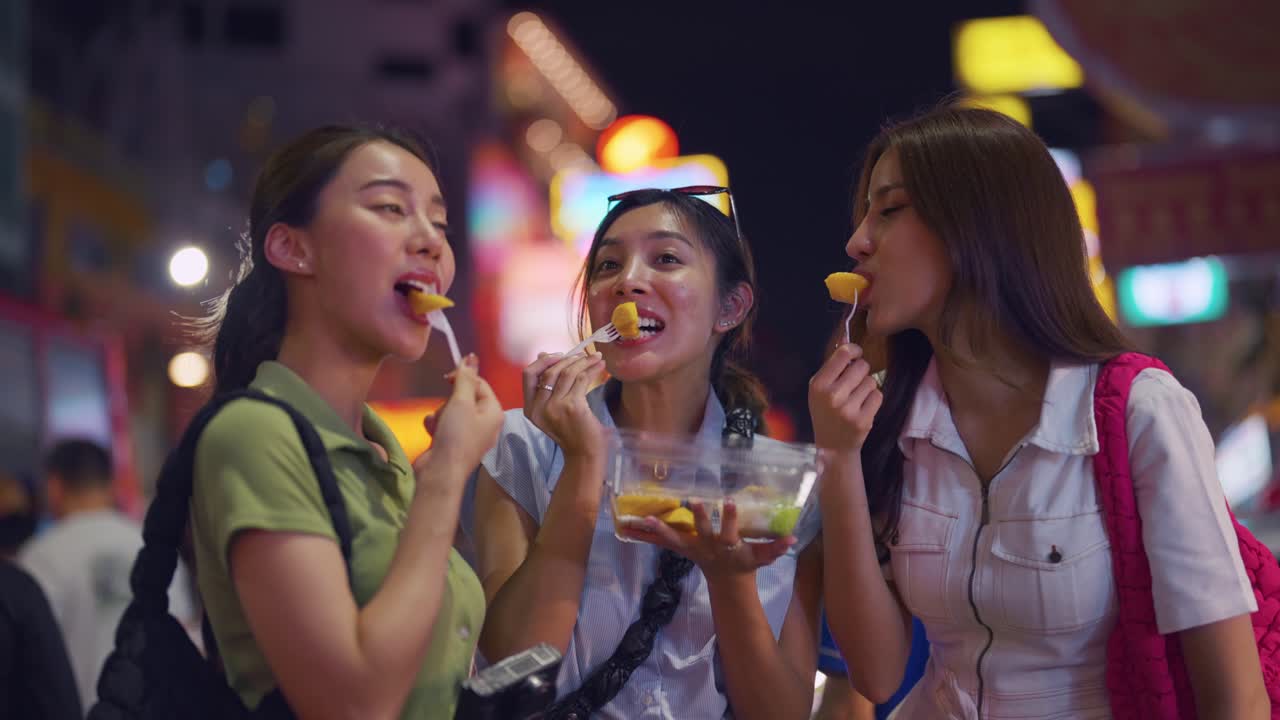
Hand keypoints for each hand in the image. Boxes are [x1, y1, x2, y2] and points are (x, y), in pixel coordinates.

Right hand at [416, 354, 502, 481]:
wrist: (440, 473)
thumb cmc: (455, 437)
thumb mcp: (461, 401)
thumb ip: (465, 378)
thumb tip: (471, 357)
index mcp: (494, 412)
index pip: (480, 383)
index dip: (462, 377)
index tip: (446, 378)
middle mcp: (486, 423)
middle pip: (464, 396)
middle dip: (449, 401)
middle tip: (447, 412)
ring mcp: (470, 434)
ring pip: (451, 410)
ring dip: (440, 413)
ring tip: (439, 426)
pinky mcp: (455, 443)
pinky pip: (444, 424)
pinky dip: (436, 425)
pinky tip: (433, 432)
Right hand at [521, 351, 607, 457]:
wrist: (584, 455)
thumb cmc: (572, 431)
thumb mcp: (553, 409)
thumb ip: (547, 386)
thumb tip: (543, 355)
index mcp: (530, 409)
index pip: (528, 375)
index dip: (543, 361)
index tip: (559, 355)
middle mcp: (539, 408)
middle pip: (549, 371)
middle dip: (568, 358)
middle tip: (583, 354)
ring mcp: (555, 408)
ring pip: (566, 373)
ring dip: (583, 361)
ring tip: (595, 357)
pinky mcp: (572, 407)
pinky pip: (581, 379)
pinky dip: (592, 369)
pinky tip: (600, 365)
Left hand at [619, 500, 795, 581]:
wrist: (728, 581)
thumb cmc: (745, 564)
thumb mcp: (762, 558)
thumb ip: (776, 548)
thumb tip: (794, 538)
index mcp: (727, 545)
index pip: (731, 530)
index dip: (731, 517)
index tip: (730, 501)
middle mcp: (707, 546)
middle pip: (702, 531)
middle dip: (700, 517)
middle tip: (695, 501)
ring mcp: (691, 548)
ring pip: (674, 538)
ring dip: (659, 530)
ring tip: (644, 520)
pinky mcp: (681, 548)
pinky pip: (661, 542)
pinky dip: (645, 536)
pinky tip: (628, 527)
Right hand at [809, 343, 881, 452]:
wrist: (832, 446)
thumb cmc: (826, 412)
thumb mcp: (819, 390)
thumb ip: (833, 368)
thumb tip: (848, 341)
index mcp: (818, 384)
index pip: (843, 354)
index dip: (854, 350)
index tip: (856, 354)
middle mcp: (832, 396)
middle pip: (862, 366)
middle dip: (861, 372)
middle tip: (854, 383)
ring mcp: (848, 409)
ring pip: (871, 381)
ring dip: (867, 387)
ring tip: (856, 399)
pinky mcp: (863, 420)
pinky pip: (878, 396)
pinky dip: (873, 400)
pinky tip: (863, 408)